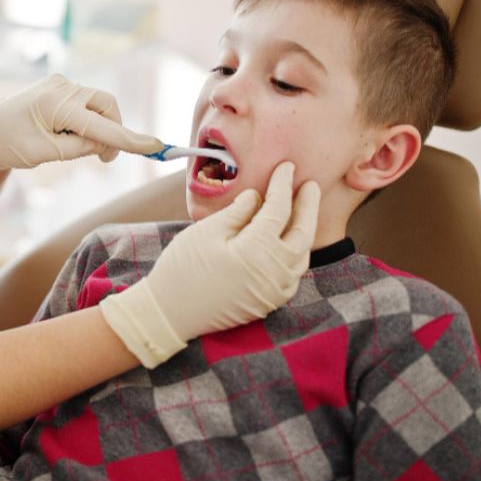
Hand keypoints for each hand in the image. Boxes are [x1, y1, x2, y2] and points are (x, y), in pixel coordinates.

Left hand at [0, 74, 161, 169]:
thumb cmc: (3, 145)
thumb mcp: (41, 154)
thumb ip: (77, 149)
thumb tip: (105, 145)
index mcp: (55, 104)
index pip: (102, 125)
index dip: (130, 139)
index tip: (156, 147)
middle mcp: (61, 87)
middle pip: (107, 107)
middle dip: (113, 132)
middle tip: (103, 160)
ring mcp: (60, 84)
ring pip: (98, 106)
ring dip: (98, 128)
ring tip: (75, 148)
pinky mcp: (57, 88)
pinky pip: (84, 104)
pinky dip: (86, 122)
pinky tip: (66, 136)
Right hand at [99, 162, 319, 366]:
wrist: (171, 314)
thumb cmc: (183, 268)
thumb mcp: (207, 231)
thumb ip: (238, 212)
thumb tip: (257, 197)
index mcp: (259, 249)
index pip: (280, 209)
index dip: (283, 185)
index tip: (287, 167)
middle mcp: (276, 271)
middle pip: (303, 231)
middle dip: (308, 206)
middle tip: (310, 185)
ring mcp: (277, 290)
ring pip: (302, 254)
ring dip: (305, 230)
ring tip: (302, 210)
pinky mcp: (270, 302)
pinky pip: (293, 273)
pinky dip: (296, 253)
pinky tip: (288, 241)